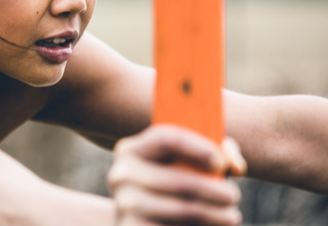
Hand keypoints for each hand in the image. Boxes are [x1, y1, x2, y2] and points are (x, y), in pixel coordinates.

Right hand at [107, 125, 246, 225]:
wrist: (136, 222)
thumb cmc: (167, 189)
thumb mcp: (179, 166)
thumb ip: (209, 153)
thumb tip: (233, 164)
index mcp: (130, 150)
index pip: (166, 138)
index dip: (198, 147)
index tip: (222, 163)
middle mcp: (122, 174)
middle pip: (180, 180)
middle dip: (215, 190)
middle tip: (233, 196)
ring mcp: (125, 204)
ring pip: (183, 209)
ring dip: (216, 214)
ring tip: (231, 217)